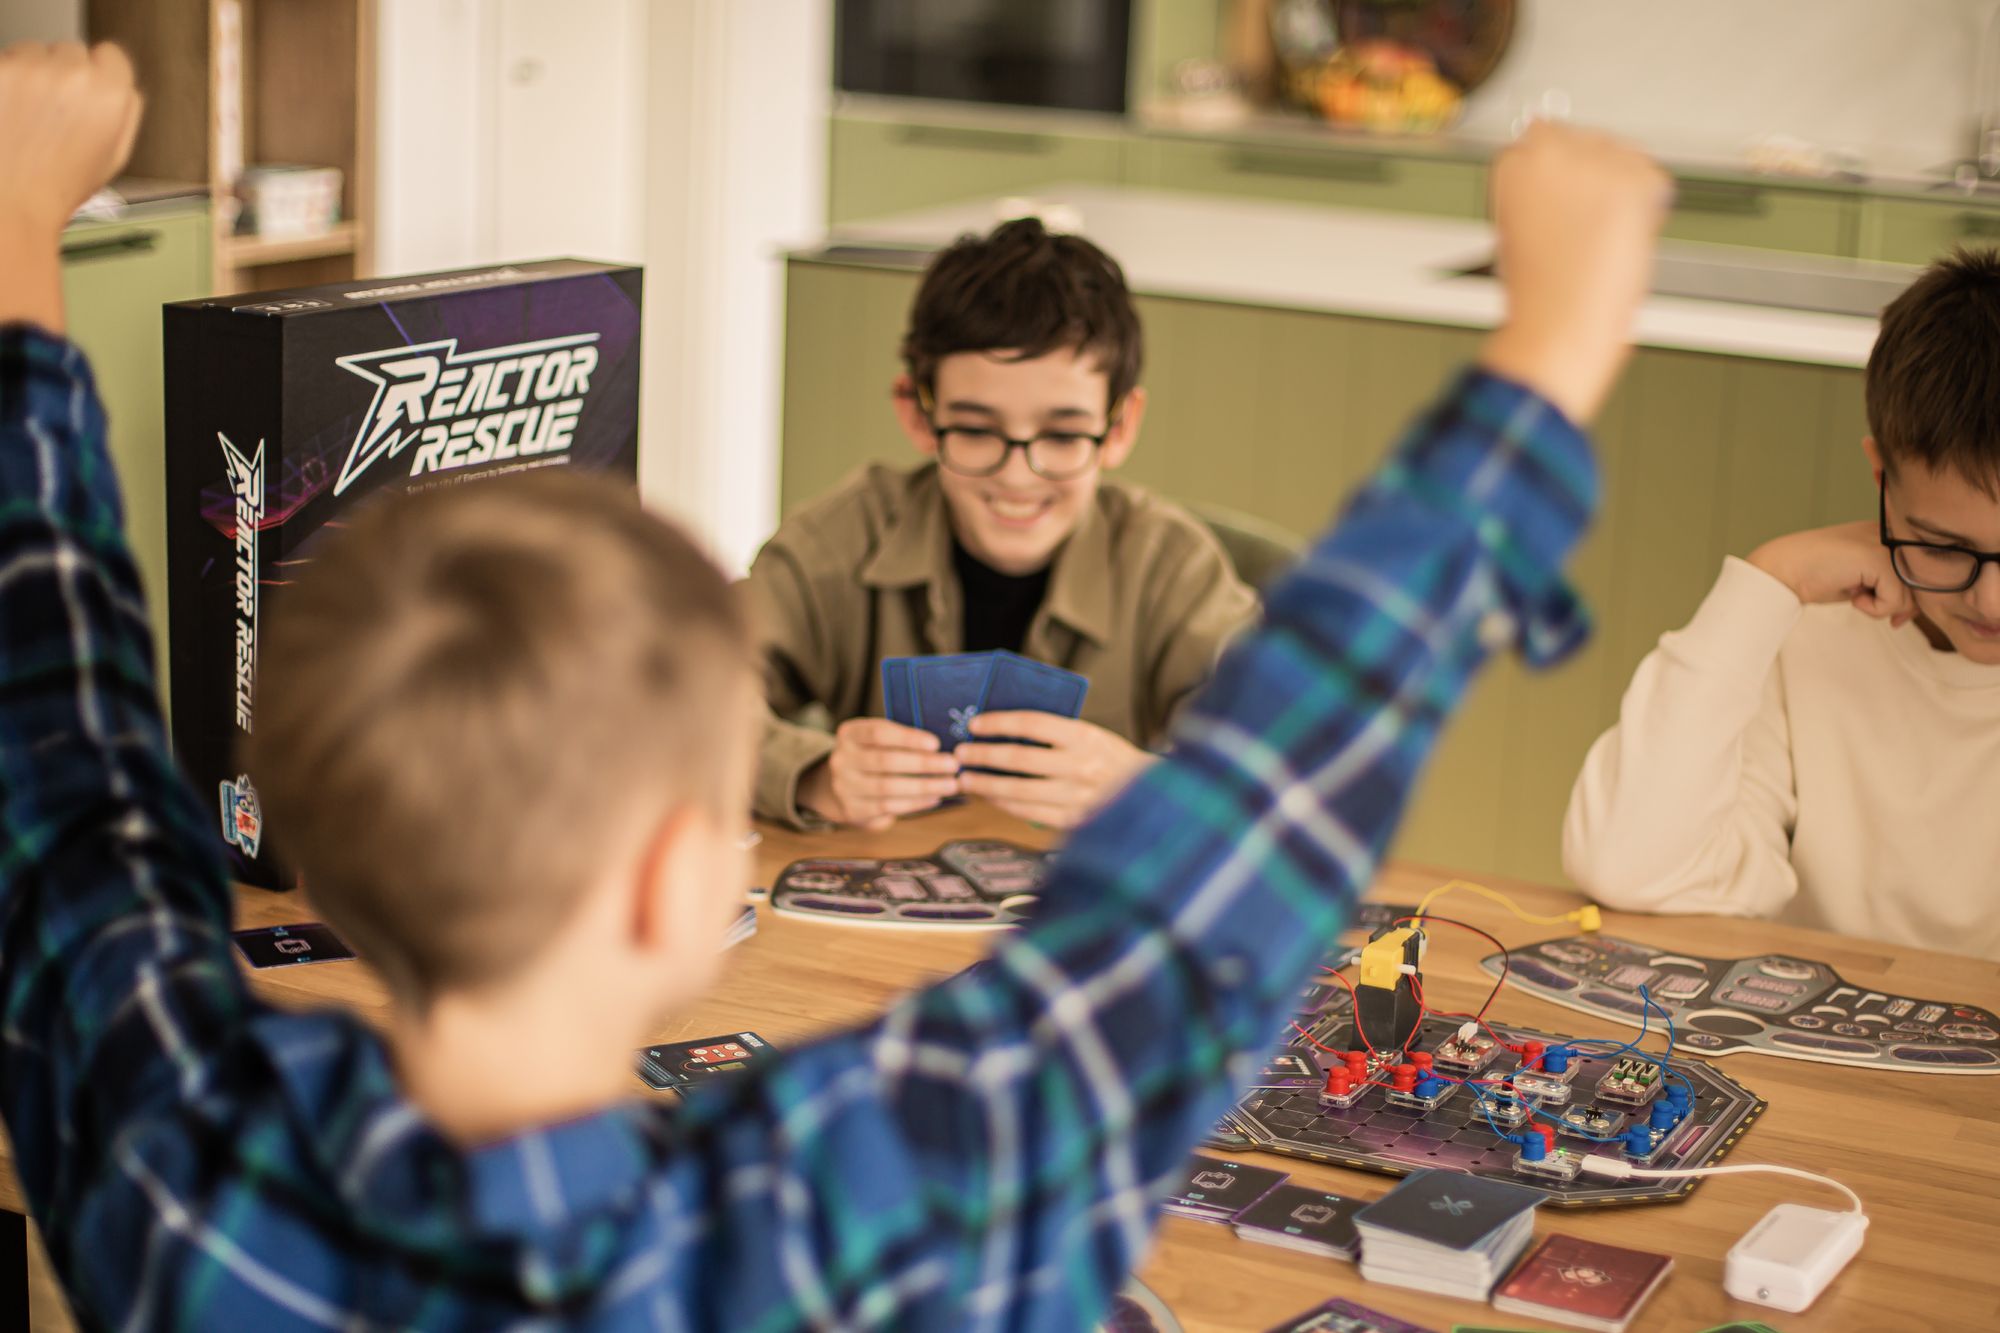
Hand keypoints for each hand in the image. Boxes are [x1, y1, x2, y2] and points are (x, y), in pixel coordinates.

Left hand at [0, 41, 143, 332]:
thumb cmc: (55, 187)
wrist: (7, 203)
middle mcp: (70, 73)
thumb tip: (124, 87)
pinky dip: (2, 84)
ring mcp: (26, 68)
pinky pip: (3, 64)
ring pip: (31, 52)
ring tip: (25, 116)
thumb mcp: (115, 157)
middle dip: (63, 76)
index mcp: (110, 94)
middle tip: (53, 113)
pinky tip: (6, 116)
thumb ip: (127, 113)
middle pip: (70, 51)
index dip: (101, 77)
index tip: (88, 95)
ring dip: (28, 74)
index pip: (112, 56)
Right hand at [797, 718, 960, 830]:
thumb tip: (942, 746)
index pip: (879, 732)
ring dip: (924, 786)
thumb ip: (902, 740)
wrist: (842, 787)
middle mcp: (842, 759)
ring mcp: (844, 786)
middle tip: (952, 765)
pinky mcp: (852, 809)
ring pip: (888, 787)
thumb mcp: (878, 741)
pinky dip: (915, 803)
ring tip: (950, 784)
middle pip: (885, 761)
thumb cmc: (873, 757)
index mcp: (850, 733)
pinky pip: (888, 807)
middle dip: (923, 763)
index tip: (936, 743)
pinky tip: (934, 798)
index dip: (908, 738)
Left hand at [954, 713, 1153, 828]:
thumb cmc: (1111, 759)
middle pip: (1020, 759)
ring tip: (965, 779)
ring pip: (1019, 792)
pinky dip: (1004, 805)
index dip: (999, 723)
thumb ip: (1055, 734)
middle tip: (960, 753)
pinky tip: (989, 797)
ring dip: (986, 785)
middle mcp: (1081, 767)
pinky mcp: (1074, 822)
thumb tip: (1003, 731)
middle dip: (983, 756)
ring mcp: (1077, 797)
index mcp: (1085, 737)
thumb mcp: (1091, 736)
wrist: (1153, 794)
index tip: (975, 724)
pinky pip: (1029, 814)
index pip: (1032, 724)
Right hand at [1478, 121, 1671, 424]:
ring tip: (1603, 228)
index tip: (1559, 192)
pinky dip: (1649, 202)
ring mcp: (1596, 165)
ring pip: (1619, 153)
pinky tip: (1626, 231)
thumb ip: (1540, 192)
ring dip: (1618, 181)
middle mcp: (1552, 153)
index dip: (1556, 170)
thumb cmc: (1536, 294)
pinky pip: (1652, 177)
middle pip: (1583, 138)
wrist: (1558, 324)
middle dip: (1588, 170)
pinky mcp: (1632, 184)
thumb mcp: (1517, 228)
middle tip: (1584, 216)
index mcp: (1514, 165)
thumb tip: (1570, 182)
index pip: (1542, 137)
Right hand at [1749, 522, 1915, 624]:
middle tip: (1866, 603)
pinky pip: (1894, 601)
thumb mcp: (1860, 581)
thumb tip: (1907, 616)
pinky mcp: (1879, 559)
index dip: (1905, 597)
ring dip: (1881, 607)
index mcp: (1887, 534)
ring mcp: (1886, 545)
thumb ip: (1887, 588)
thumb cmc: (1815, 575)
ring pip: (1910, 595)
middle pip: (1920, 584)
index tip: (1881, 607)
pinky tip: (1852, 596)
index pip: (1918, 571)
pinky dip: (1873, 609)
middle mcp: (1891, 535)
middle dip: (1898, 605)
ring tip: (1855, 595)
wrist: (1782, 568)